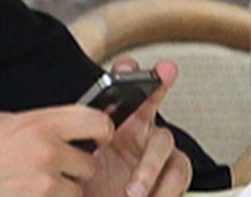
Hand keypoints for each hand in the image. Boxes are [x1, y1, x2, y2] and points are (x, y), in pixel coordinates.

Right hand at [0, 105, 114, 195]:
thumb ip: (24, 122)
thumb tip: (42, 126)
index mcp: (37, 124)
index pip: (94, 121)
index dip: (100, 129)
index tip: (96, 136)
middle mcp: (47, 152)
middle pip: (89, 163)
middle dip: (74, 168)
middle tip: (53, 168)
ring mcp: (44, 185)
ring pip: (76, 191)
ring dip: (62, 191)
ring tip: (34, 186)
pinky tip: (25, 194)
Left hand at [81, 58, 192, 196]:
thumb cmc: (87, 189)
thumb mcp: (77, 168)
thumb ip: (79, 152)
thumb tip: (73, 146)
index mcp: (115, 124)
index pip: (121, 93)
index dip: (127, 74)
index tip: (126, 66)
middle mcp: (139, 133)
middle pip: (152, 103)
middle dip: (159, 84)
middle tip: (164, 71)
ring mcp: (157, 154)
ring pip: (165, 144)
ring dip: (150, 168)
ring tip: (133, 192)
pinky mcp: (171, 178)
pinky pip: (177, 176)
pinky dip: (165, 191)